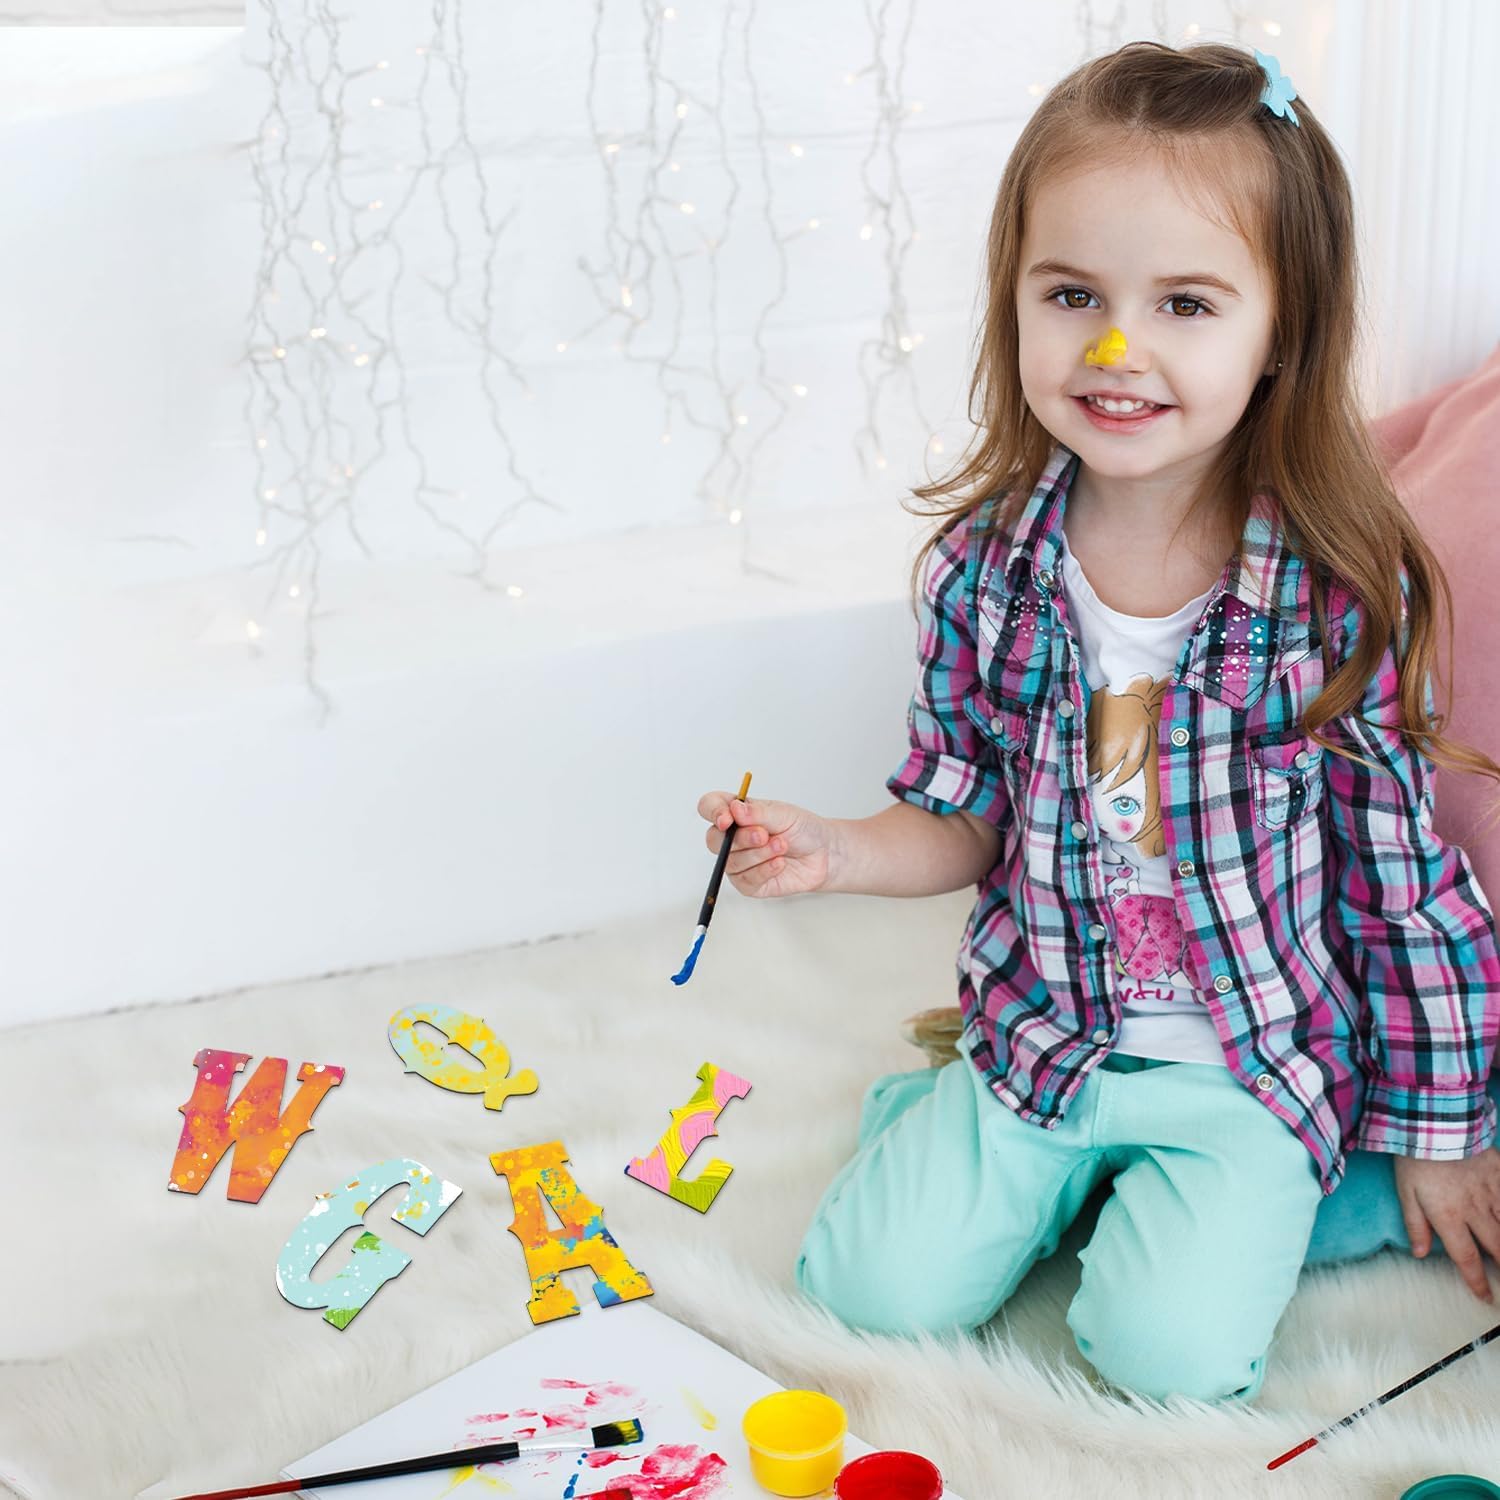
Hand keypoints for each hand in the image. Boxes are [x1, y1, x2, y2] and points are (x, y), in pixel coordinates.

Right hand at [696, 791, 832, 898]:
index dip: (713, 812)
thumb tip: (734, 809)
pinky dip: (765, 870)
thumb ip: (758, 813)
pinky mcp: (748, 883)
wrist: (823, 854)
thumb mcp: (783, 814)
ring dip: (759, 854)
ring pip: (731, 861)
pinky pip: (746, 880)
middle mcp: (732, 838)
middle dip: (741, 838)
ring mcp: (738, 862)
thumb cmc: (801, 829)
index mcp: (736, 813)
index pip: (709, 807)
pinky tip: (780, 863)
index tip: (728, 819)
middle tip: (764, 835)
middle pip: (714, 839)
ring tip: (782, 846)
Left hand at [1394, 1149, 1499, 1302]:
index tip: (1485, 1297)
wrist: (1436, 1121)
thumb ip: (1415, 1224)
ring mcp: (1492, 1192)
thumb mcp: (1406, 1191)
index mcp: (1449, 1217)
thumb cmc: (1416, 1158)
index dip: (1476, 1281)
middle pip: (1497, 1248)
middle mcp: (1475, 1210)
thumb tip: (1420, 1253)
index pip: (1466, 1257)